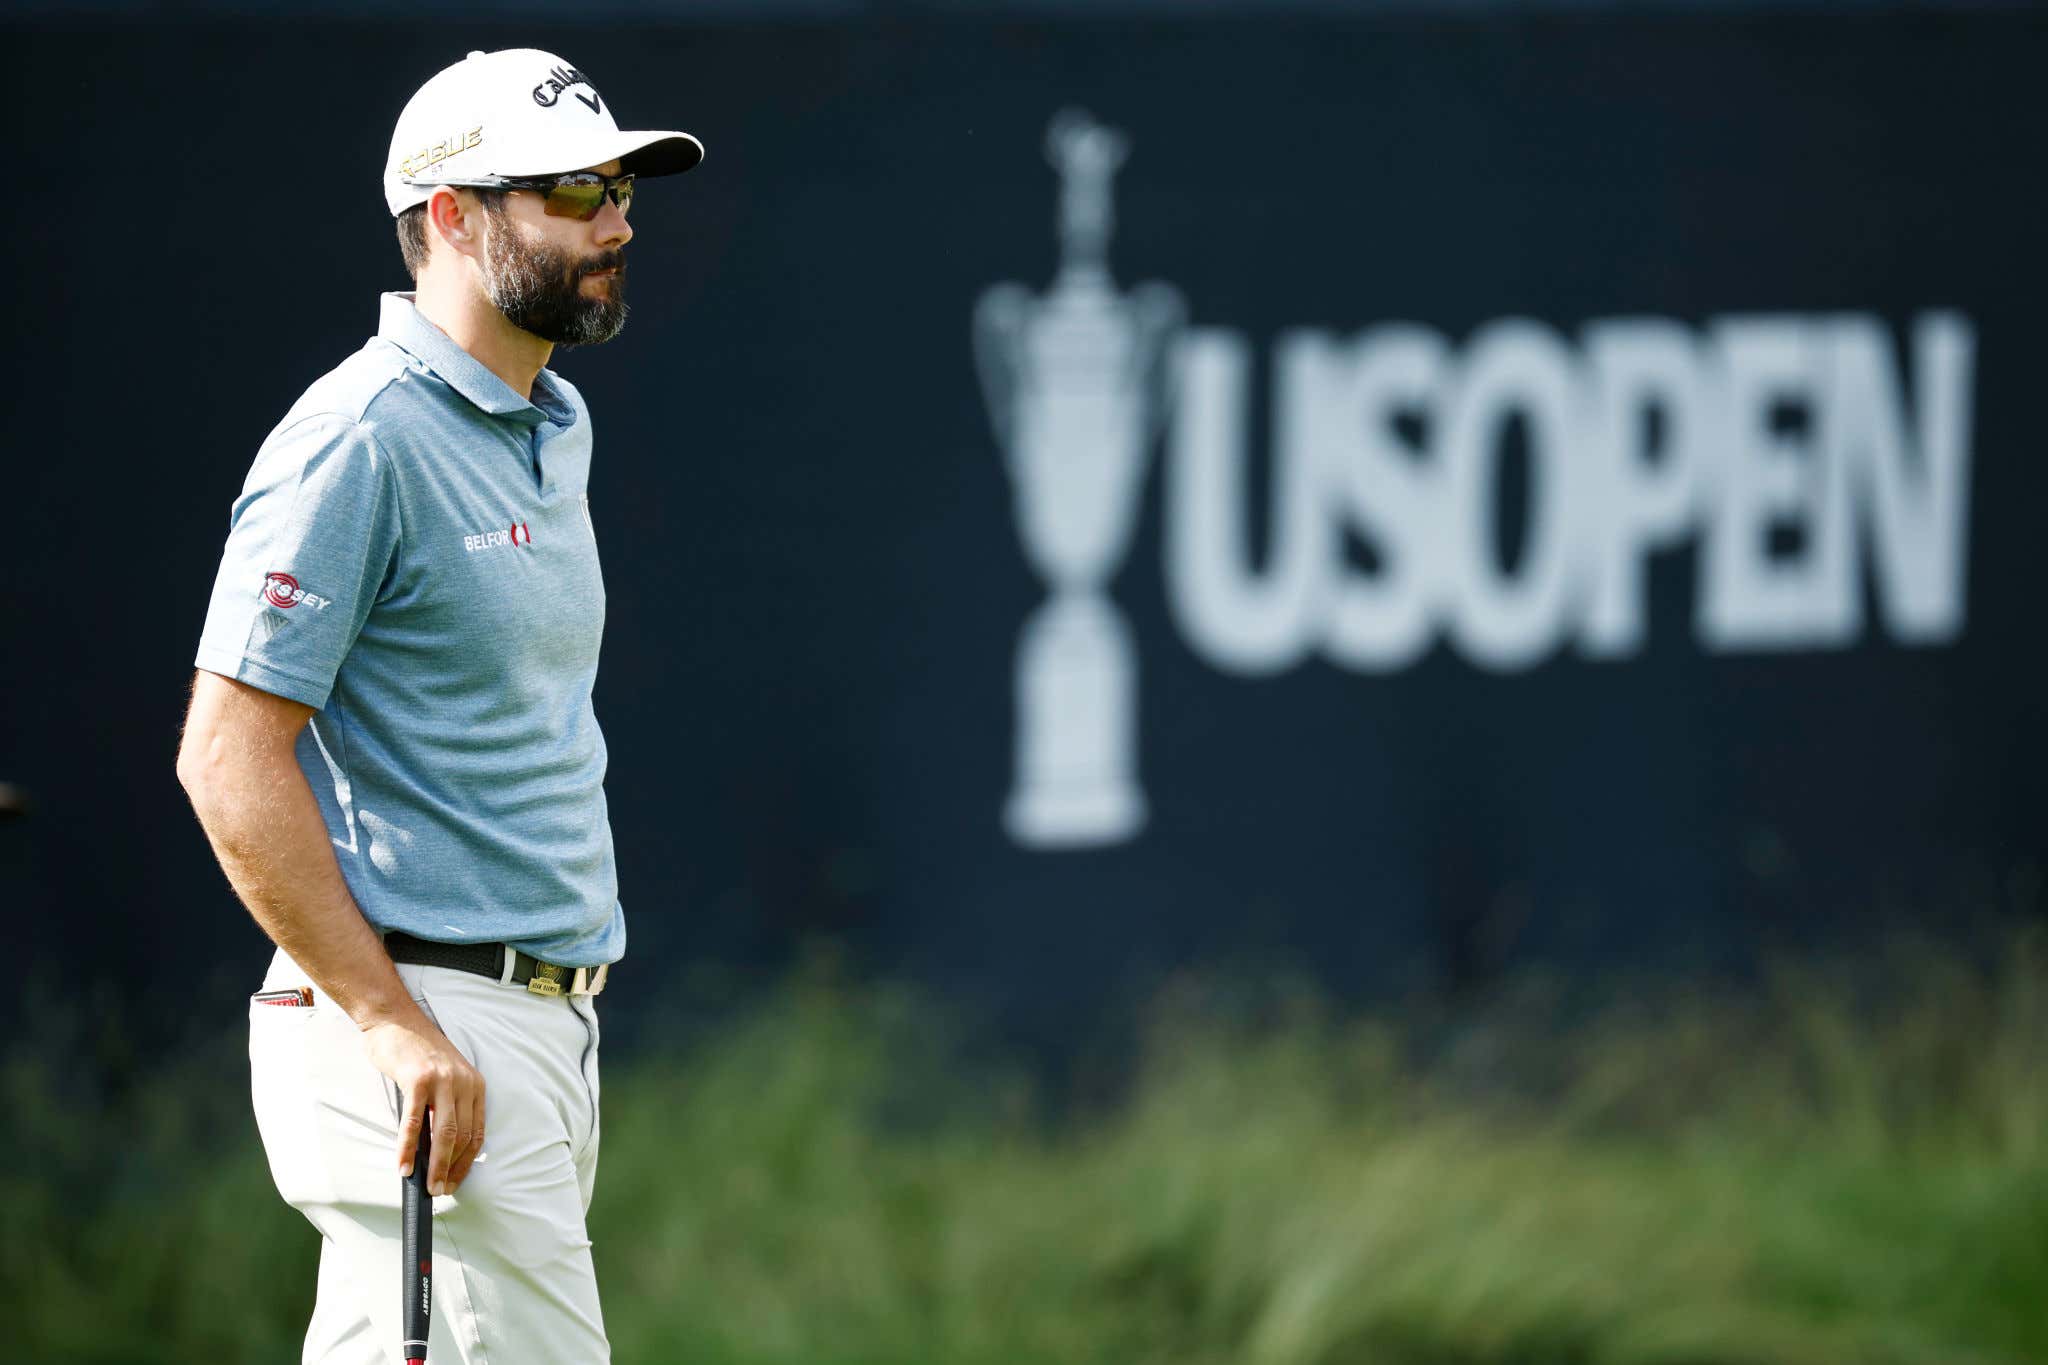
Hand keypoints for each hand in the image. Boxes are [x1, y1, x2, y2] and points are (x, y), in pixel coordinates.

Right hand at [360, 1010, 485, 1195]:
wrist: (395, 1020)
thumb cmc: (417, 1053)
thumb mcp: (443, 1078)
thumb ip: (445, 1107)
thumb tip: (436, 1152)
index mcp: (474, 1084)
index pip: (477, 1132)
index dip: (467, 1162)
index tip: (456, 1181)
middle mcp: (464, 1082)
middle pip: (463, 1136)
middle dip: (453, 1168)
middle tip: (441, 1191)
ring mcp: (442, 1080)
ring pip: (443, 1133)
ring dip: (436, 1165)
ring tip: (428, 1186)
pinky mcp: (418, 1080)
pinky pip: (415, 1122)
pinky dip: (409, 1148)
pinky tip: (404, 1166)